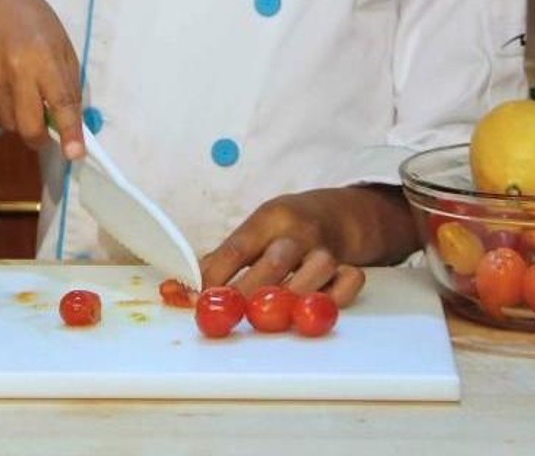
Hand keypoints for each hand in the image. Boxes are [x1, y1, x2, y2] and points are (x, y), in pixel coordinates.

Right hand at [0, 0, 84, 158]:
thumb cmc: (37, 24)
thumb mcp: (63, 47)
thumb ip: (67, 86)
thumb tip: (71, 125)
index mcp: (44, 58)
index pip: (60, 103)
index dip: (69, 132)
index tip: (75, 153)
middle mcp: (15, 71)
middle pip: (28, 126)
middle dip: (41, 138)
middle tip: (47, 134)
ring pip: (8, 126)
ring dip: (21, 124)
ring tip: (26, 101)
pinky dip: (2, 116)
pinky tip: (8, 97)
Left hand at [198, 186, 415, 307]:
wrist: (335, 213)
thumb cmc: (285, 227)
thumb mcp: (255, 229)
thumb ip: (225, 258)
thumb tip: (185, 289)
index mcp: (269, 218)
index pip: (238, 248)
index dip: (216, 276)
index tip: (198, 300)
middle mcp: (299, 231)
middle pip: (274, 263)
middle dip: (248, 294)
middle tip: (228, 317)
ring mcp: (327, 249)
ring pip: (314, 272)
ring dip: (290, 300)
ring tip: (267, 320)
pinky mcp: (349, 266)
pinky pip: (348, 283)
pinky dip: (333, 300)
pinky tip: (310, 313)